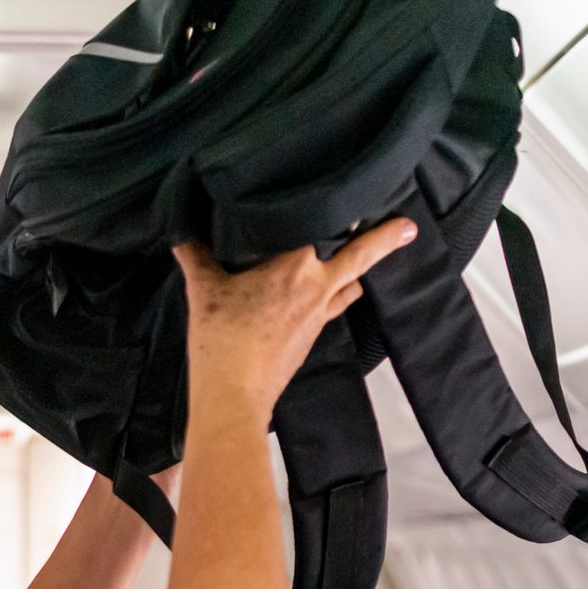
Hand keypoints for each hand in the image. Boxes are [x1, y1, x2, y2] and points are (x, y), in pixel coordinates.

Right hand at [172, 217, 415, 416]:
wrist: (234, 395)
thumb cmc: (222, 341)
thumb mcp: (204, 290)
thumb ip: (196, 255)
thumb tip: (179, 231)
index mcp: (295, 266)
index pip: (324, 226)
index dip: (342, 209)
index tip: (363, 193)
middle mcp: (316, 287)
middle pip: (359, 257)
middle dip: (384, 239)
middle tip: (408, 226)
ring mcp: (319, 315)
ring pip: (351, 285)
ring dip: (359, 271)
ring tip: (370, 255)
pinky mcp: (313, 337)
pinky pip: (333, 307)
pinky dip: (335, 294)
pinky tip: (325, 291)